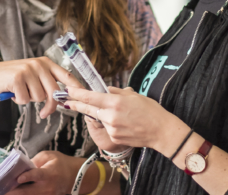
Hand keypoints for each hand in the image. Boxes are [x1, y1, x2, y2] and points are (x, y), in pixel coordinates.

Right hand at [0, 57, 82, 117]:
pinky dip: (19, 100)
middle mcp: (39, 64)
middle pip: (54, 92)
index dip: (76, 88)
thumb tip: (64, 98)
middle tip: (44, 114)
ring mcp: (28, 70)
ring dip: (30, 100)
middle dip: (50, 106)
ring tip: (21, 92)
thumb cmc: (14, 79)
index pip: (67, 76)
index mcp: (46, 63)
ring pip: (39, 97)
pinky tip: (13, 92)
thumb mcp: (33, 76)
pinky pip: (26, 99)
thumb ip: (48, 83)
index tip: (83, 98)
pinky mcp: (17, 78)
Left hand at [6, 151, 73, 194]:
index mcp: (49, 173)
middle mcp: (47, 187)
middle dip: (14, 192)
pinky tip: (13, 193)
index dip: (28, 176)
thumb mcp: (50, 156)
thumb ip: (35, 160)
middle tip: (1, 191)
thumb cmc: (61, 163)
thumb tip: (22, 167)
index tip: (18, 178)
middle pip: (28, 192)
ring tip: (3, 192)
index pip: (37, 175)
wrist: (76, 177)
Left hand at [64, 87, 182, 150]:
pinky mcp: (113, 137)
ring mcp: (111, 128)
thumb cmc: (151, 111)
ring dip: (102, 114)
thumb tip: (104, 90)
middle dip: (76, 105)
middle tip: (67, 101)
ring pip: (100, 118)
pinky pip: (107, 128)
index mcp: (116, 102)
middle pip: (88, 109)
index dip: (77, 94)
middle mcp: (111, 115)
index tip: (68, 90)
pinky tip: (124, 123)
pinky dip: (111, 124)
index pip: (90, 97)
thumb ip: (116, 92)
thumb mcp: (134, 95)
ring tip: (120, 113)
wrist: (161, 131)